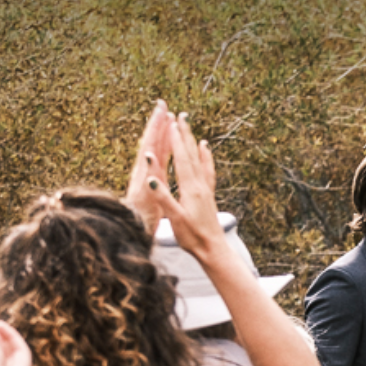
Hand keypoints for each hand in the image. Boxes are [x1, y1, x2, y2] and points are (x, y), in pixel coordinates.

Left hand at [121, 100, 173, 215]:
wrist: (131, 232)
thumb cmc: (141, 219)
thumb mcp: (147, 197)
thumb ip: (150, 176)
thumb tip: (150, 155)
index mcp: (145, 172)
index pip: (152, 144)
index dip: (158, 127)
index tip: (164, 110)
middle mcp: (144, 171)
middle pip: (152, 141)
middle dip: (158, 123)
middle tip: (163, 105)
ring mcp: (146, 176)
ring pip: (156, 150)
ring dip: (162, 134)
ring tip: (168, 120)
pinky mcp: (150, 183)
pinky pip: (160, 161)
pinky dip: (166, 150)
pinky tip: (170, 148)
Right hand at [125, 104, 223, 257]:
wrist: (213, 250)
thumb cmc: (193, 237)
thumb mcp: (175, 218)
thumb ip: (164, 198)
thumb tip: (151, 179)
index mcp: (190, 190)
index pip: (181, 160)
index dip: (176, 141)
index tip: (171, 123)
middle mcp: (200, 186)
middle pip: (191, 155)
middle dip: (184, 135)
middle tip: (180, 115)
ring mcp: (206, 189)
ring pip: (199, 160)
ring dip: (193, 141)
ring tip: (190, 126)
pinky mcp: (209, 195)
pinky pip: (207, 171)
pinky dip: (206, 157)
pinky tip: (205, 149)